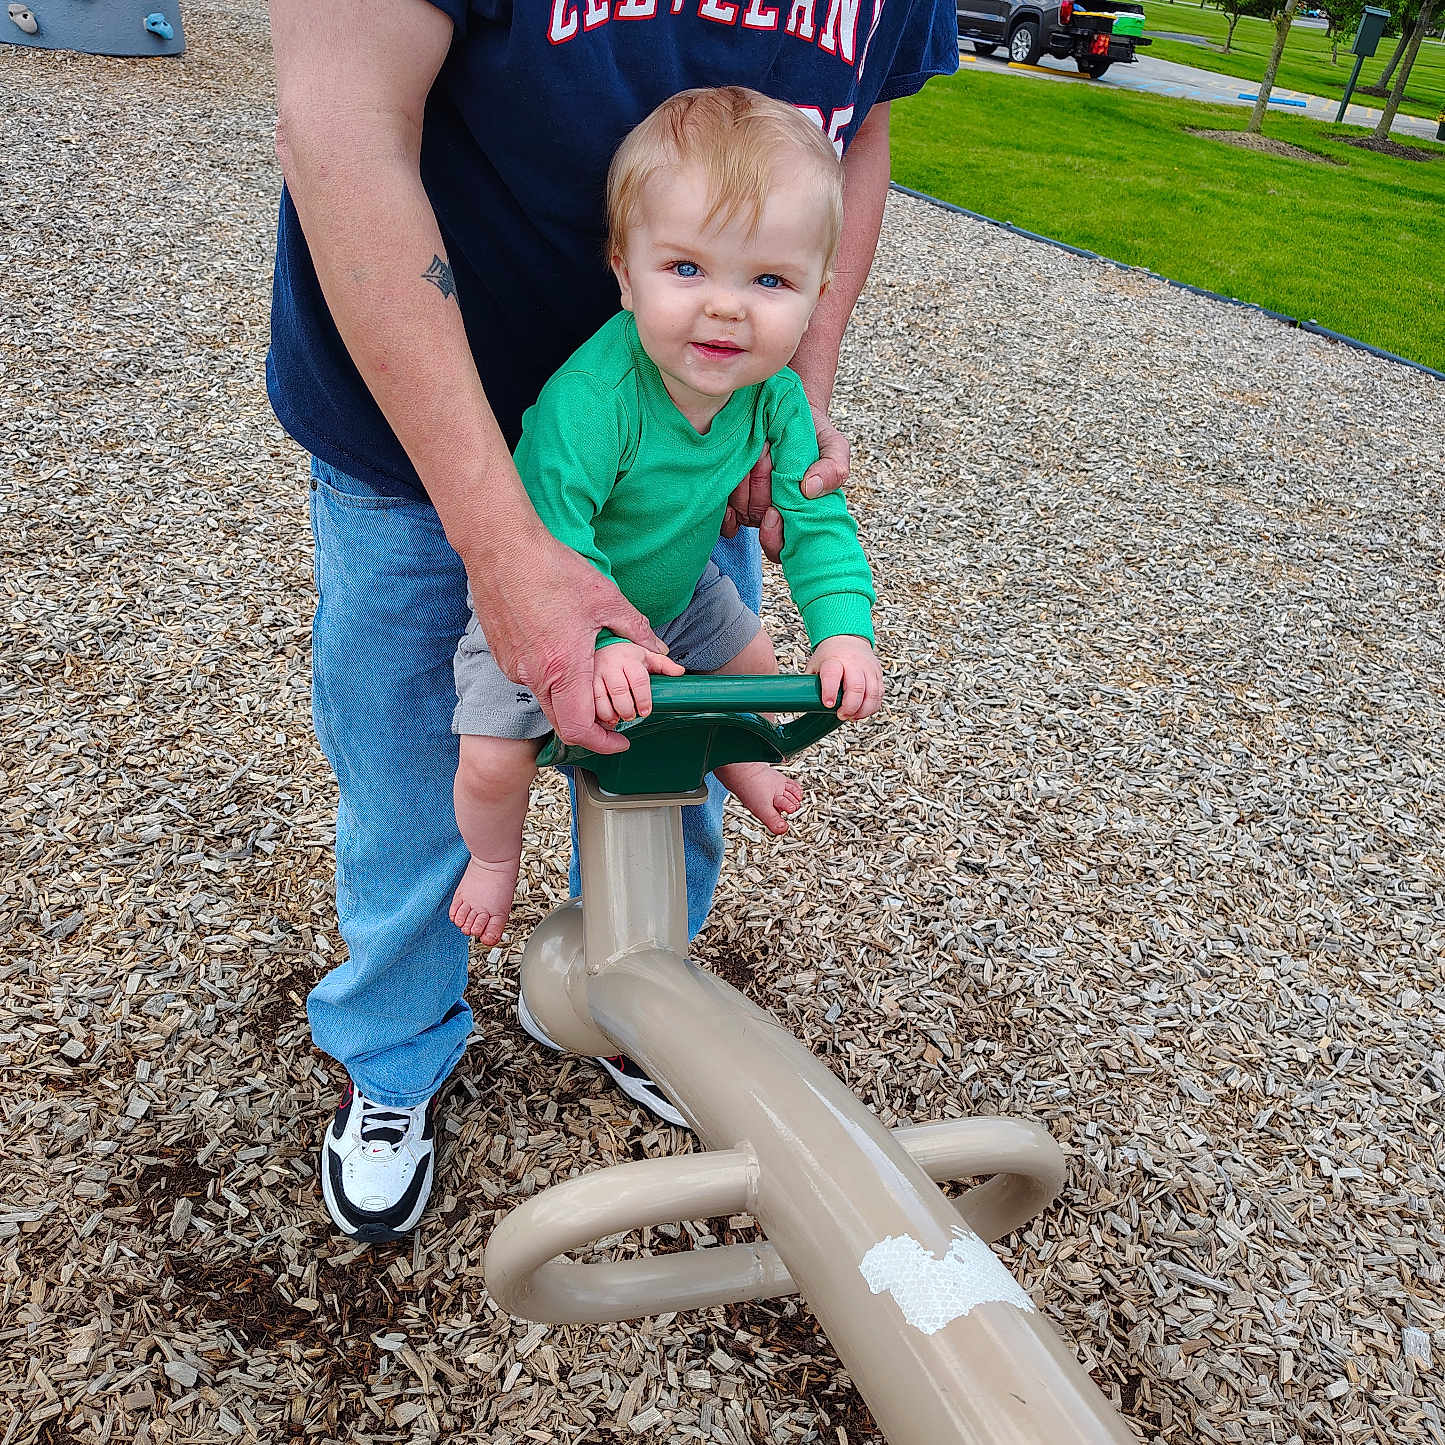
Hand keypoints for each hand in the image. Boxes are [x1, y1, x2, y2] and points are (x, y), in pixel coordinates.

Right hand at [469, 524, 665, 753]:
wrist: (501, 548)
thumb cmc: (552, 569)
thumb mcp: (605, 598)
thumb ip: (635, 629)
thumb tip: (658, 649)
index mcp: (564, 667)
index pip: (581, 729)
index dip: (604, 744)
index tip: (621, 741)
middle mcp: (535, 675)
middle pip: (563, 722)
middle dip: (591, 726)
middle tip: (612, 717)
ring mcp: (514, 667)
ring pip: (546, 700)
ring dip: (570, 699)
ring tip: (589, 675)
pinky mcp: (502, 655)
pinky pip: (530, 679)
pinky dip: (550, 679)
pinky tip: (562, 652)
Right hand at [593, 641, 684, 728]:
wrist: (594, 642)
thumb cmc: (623, 653)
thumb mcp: (644, 654)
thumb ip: (662, 663)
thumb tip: (680, 672)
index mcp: (628, 657)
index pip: (639, 679)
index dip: (644, 698)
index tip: (645, 711)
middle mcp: (609, 664)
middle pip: (620, 692)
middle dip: (627, 710)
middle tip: (631, 716)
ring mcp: (593, 673)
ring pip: (601, 700)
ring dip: (611, 715)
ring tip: (617, 718)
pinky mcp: (580, 682)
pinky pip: (586, 703)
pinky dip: (595, 715)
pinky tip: (602, 717)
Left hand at [719, 407, 851, 563]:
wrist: (785, 411)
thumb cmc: (812, 434)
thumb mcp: (833, 446)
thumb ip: (834, 468)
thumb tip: (811, 489)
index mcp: (800, 516)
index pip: (783, 549)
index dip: (775, 536)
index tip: (774, 512)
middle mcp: (774, 516)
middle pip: (757, 525)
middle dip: (760, 496)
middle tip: (767, 461)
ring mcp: (750, 506)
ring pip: (739, 514)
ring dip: (743, 487)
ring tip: (757, 455)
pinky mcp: (730, 495)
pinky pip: (721, 513)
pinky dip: (724, 500)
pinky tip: (727, 483)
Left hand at [810, 635, 882, 721]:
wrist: (848, 639)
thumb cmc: (830, 656)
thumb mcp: (815, 665)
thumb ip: (810, 683)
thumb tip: (802, 704)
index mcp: (834, 660)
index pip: (832, 674)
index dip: (830, 691)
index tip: (828, 704)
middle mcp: (853, 663)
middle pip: (856, 687)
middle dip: (850, 706)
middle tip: (841, 715)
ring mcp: (868, 669)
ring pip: (872, 693)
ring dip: (862, 710)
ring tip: (852, 717)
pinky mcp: (878, 675)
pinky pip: (879, 695)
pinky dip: (871, 708)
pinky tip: (861, 712)